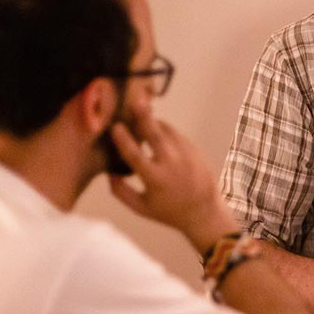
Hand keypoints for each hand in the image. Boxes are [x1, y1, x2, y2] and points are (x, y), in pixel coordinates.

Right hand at [107, 107, 236, 250]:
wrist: (204, 212)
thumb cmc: (168, 212)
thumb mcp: (141, 208)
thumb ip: (121, 192)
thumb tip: (108, 172)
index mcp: (155, 179)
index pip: (135, 155)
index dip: (124, 140)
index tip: (116, 127)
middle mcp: (171, 164)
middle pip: (156, 134)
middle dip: (145, 117)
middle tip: (137, 101)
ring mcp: (186, 155)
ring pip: (166, 131)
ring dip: (152, 122)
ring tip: (140, 114)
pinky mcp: (194, 150)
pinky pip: (176, 134)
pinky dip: (164, 130)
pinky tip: (155, 130)